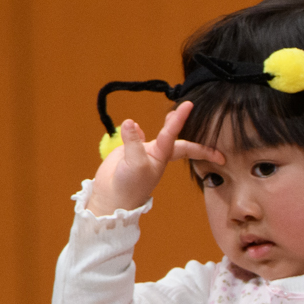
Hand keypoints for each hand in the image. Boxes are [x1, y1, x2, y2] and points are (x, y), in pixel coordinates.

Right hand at [88, 101, 221, 216]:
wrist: (113, 198)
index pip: (176, 136)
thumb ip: (133, 142)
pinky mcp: (127, 152)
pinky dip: (134, 131)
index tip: (191, 105)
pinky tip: (132, 125)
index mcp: (162, 156)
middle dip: (182, 125)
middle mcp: (156, 154)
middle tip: (190, 110)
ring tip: (172, 114)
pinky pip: (134, 138)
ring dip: (166, 126)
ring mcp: (142, 152)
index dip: (182, 120)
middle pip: (173, 137)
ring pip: (157, 137)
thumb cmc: (130, 186)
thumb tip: (130, 122)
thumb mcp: (136, 164)